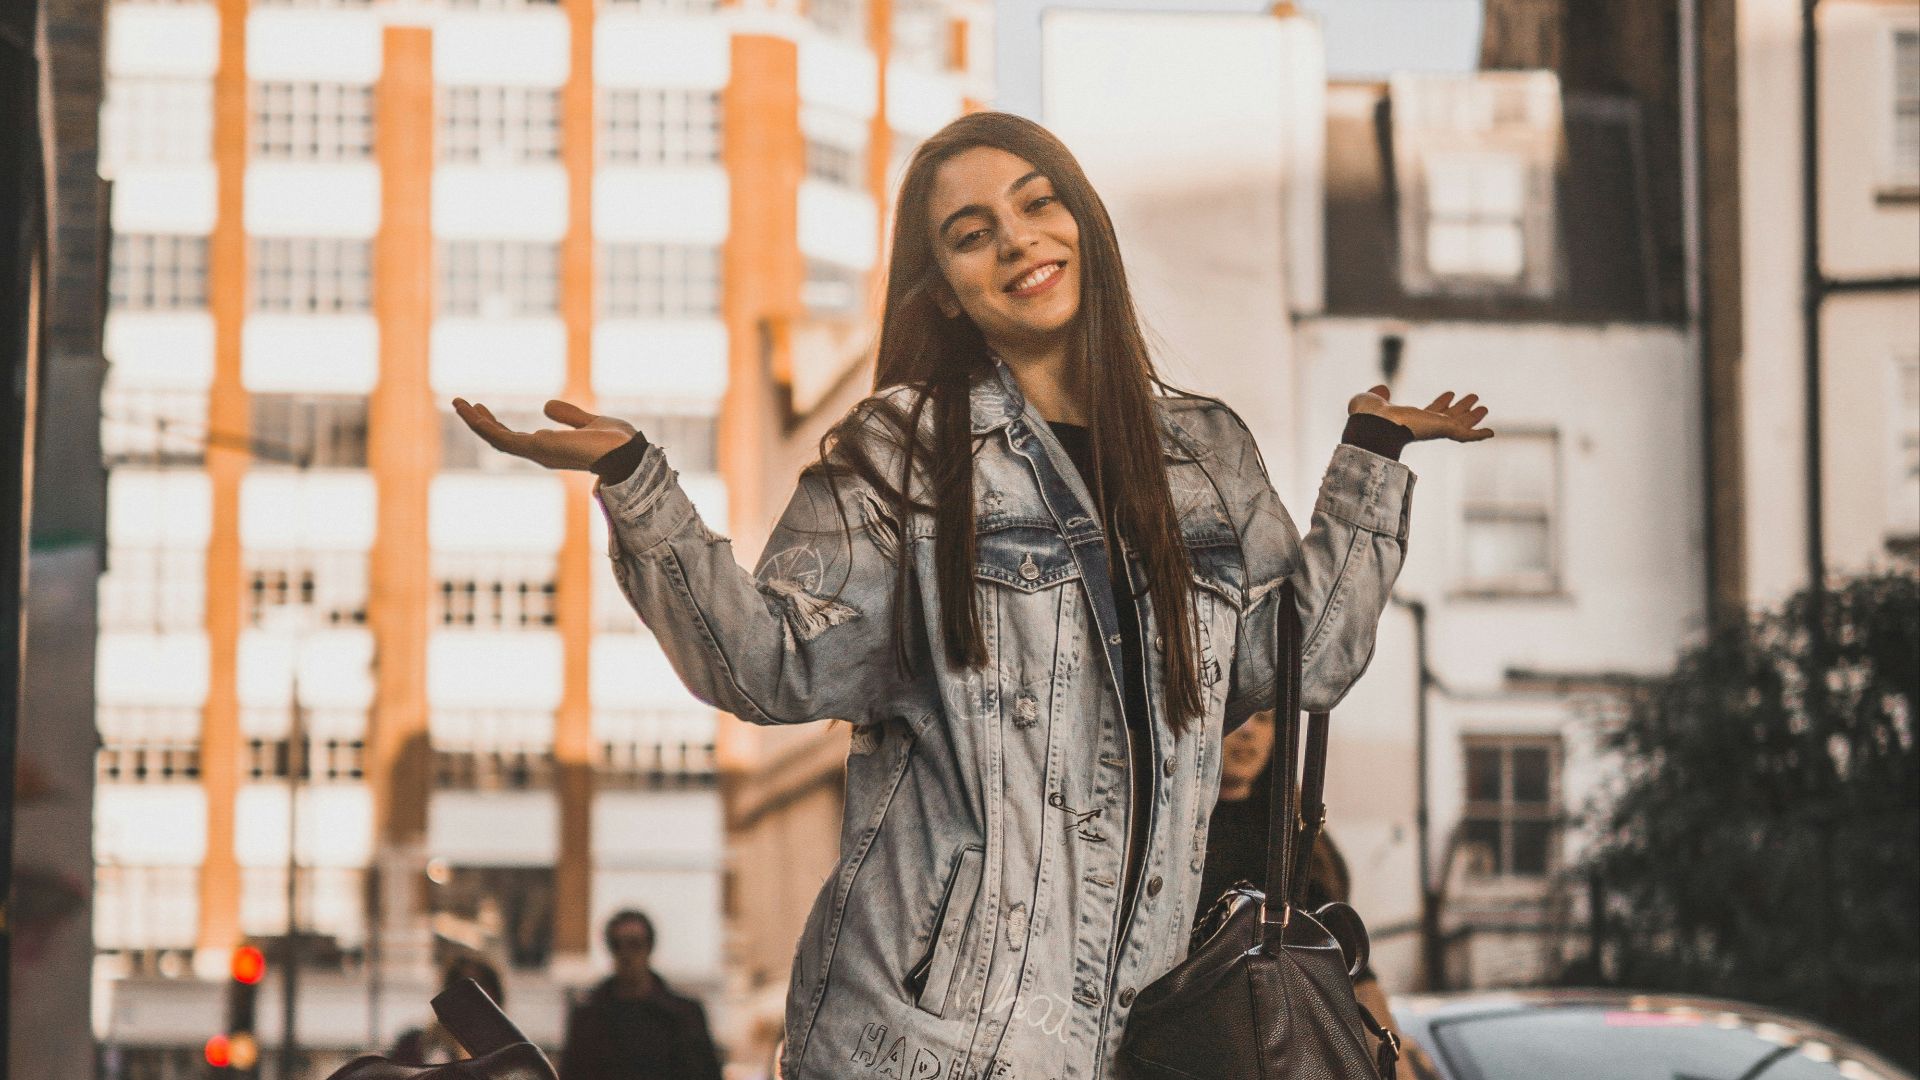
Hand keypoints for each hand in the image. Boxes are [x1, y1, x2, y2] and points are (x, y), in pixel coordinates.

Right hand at [452, 398, 637, 470]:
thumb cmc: (615, 442)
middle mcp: (540, 453)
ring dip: (475, 421)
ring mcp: (536, 452)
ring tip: (458, 403)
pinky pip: (502, 439)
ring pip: (496, 438)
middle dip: (480, 422)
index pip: (516, 438)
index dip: (497, 425)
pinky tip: (471, 411)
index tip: (482, 408)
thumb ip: (569, 416)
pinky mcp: (536, 448)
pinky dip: (484, 426)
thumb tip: (546, 406)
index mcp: (550, 448)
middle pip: (500, 438)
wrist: (626, 451)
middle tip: (462, 403)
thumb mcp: (588, 422)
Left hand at [1347, 384, 1493, 442]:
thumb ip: (1378, 394)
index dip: (1441, 404)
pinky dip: (1479, 435)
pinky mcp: (1443, 431)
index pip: (1430, 412)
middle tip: (1474, 397)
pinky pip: (1466, 436)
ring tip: (1484, 406)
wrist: (1374, 423)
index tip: (1449, 393)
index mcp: (1410, 419)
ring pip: (1459, 424)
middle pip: (1449, 417)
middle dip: (1461, 408)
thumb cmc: (1368, 416)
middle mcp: (1425, 426)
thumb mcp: (1372, 400)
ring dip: (1473, 416)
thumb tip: (1381, 389)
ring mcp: (1435, 429)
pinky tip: (1491, 432)